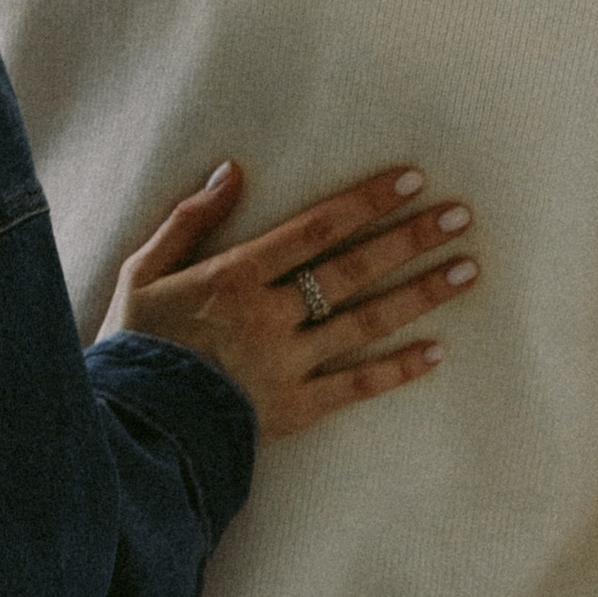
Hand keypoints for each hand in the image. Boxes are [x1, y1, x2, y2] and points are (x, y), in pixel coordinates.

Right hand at [102, 159, 478, 441]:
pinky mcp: (293, 409)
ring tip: (468, 270)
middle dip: (410, 239)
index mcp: (235, 276)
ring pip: (365, 323)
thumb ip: (189, 219)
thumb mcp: (143, 270)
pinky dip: (397, 370)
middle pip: (352, 269)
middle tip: (460, 216)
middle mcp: (269, 316)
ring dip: (420, 295)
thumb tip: (233, 171)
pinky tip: (438, 351)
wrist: (129, 425)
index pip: (315, 229)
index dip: (366, 202)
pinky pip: (355, 386)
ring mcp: (286, 365)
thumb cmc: (134, 342)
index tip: (411, 180)